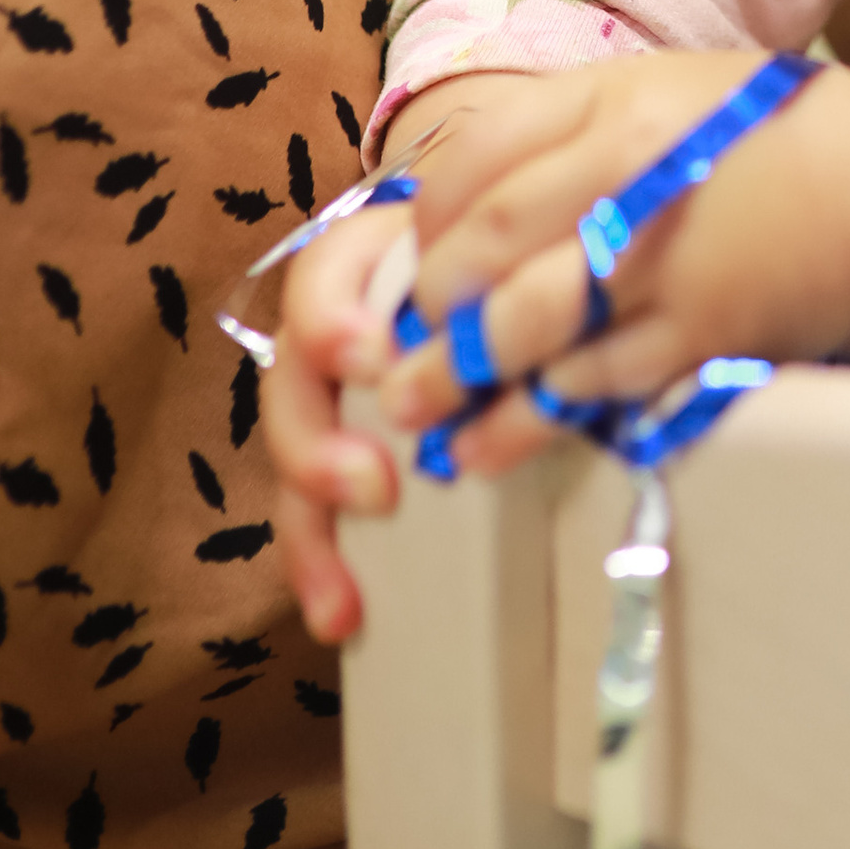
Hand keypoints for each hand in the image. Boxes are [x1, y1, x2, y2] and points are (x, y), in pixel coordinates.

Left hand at [262, 55, 849, 642]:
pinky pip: (586, 386)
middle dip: (423, 310)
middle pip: (478, 250)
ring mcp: (657, 261)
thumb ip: (560, 130)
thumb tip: (458, 201)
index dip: (420, 227)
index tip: (415, 263)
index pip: (467, 167)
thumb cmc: (760, 135)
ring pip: (519, 329)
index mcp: (607, 104)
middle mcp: (622, 175)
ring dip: (452, 378)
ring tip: (413, 410)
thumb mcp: (655, 92)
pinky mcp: (693, 335)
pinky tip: (487, 444)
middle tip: (397, 348)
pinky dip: (526, 420)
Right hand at [263, 69, 532, 644]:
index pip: (324, 281)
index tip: (373, 357)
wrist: (517, 244)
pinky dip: (323, 566)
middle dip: (319, 447)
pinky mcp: (352, 455)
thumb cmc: (513, 243)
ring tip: (344, 594)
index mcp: (369, 263)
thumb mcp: (511, 234)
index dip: (335, 322)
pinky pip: (320, 512)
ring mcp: (339, 399)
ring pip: (299, 460)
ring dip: (314, 529)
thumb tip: (555, 316)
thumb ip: (514, 267)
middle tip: (374, 489)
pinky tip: (340, 614)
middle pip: (294, 386)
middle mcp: (339, 333)